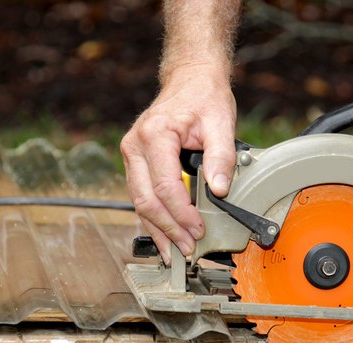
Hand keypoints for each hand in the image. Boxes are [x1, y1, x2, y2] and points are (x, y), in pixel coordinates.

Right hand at [121, 66, 236, 262]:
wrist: (190, 79)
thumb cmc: (204, 97)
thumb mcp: (221, 123)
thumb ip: (221, 157)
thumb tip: (219, 190)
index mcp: (154, 135)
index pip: (164, 186)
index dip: (181, 213)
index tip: (198, 229)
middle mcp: (135, 146)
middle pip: (146, 199)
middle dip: (168, 229)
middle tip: (188, 249)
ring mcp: (131, 155)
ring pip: (139, 202)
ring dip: (158, 229)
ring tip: (175, 252)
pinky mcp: (136, 163)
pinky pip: (141, 196)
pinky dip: (154, 218)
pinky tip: (165, 236)